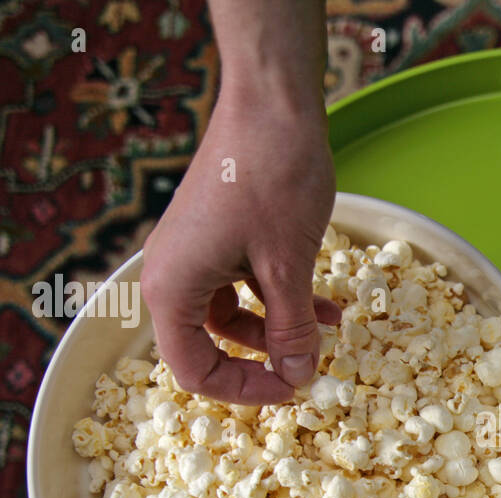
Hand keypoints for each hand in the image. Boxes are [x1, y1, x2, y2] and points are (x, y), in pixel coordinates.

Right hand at [141, 2, 337, 405]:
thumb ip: (290, 329)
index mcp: (172, 290)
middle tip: (310, 373)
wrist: (272, 103)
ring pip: (233, 316)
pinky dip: (281, 298)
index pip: (193, 371)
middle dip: (264, 360)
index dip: (243, 391)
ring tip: (329, 332)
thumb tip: (299, 377)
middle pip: (210, 345)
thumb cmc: (271, 179)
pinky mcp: (219, 237)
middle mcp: (173, 274)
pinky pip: (244, 284)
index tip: (291, 391)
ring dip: (280, 329)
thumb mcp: (288, 266)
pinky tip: (328, 306)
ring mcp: (196, 254)